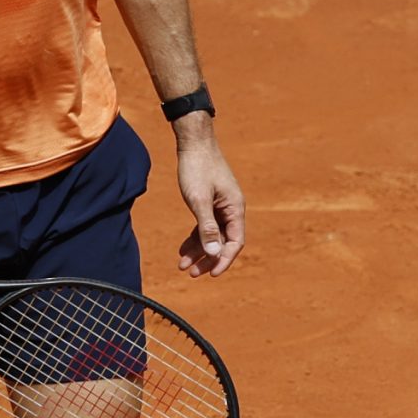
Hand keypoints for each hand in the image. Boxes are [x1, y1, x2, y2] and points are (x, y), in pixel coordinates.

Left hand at [171, 117, 245, 277]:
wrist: (193, 142)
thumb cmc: (197, 168)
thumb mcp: (199, 200)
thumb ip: (207, 228)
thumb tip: (214, 254)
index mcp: (235, 209)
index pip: (235, 242)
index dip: (224, 260)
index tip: (210, 274)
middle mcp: (232, 209)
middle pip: (223, 242)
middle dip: (207, 259)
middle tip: (190, 273)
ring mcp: (221, 206)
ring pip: (212, 236)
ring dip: (198, 251)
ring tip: (182, 265)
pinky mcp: (210, 202)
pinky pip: (205, 226)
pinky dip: (195, 237)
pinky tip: (182, 249)